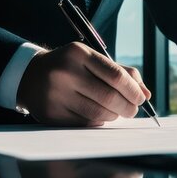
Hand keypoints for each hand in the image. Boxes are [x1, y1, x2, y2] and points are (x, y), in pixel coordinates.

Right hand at [17, 42, 151, 125]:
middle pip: (109, 97)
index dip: (133, 91)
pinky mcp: (52, 114)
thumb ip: (121, 73)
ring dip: (114, 116)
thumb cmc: (70, 67)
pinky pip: (85, 124)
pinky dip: (98, 122)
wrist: (30, 76)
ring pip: (99, 113)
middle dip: (128, 107)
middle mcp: (65, 72)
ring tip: (115, 112)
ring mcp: (56, 94)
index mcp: (79, 54)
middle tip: (132, 110)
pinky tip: (98, 116)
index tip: (141, 98)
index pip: (116, 76)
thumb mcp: (92, 60)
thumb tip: (146, 94)